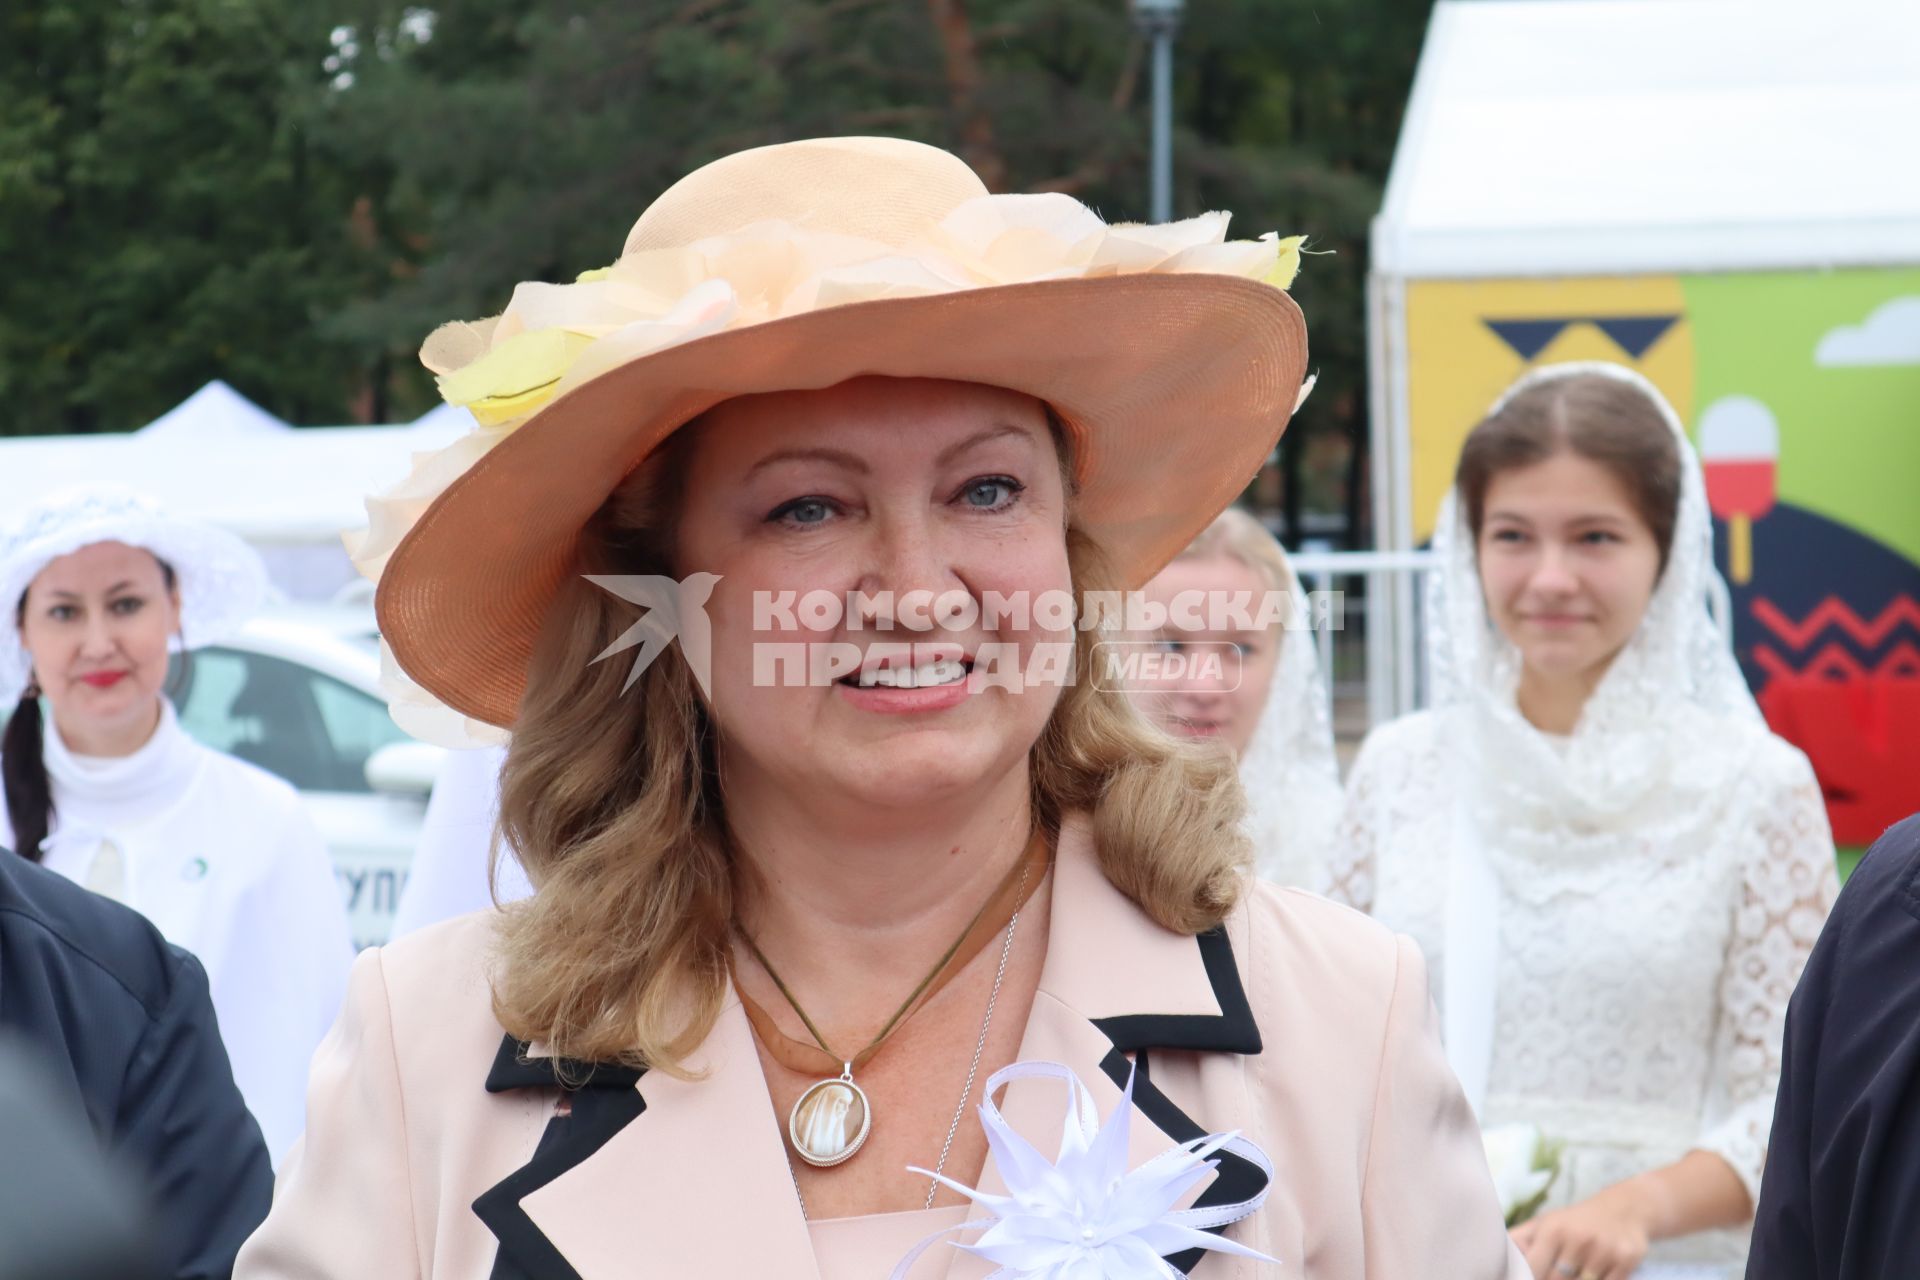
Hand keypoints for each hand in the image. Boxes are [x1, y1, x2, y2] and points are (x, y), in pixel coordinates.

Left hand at [1509, 1182, 1653, 1279]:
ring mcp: (1604, 1252)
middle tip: (1555, 1273)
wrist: (1625, 1208)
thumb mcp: (1546, 1224)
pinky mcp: (1626, 1262)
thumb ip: (1520, 1241)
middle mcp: (1578, 1239)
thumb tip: (1498, 1259)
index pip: (1533, 1269)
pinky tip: (1594, 1274)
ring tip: (1573, 1272)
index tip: (1528, 1277)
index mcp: (1553, 1230)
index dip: (1529, 1278)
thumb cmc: (1576, 1221)